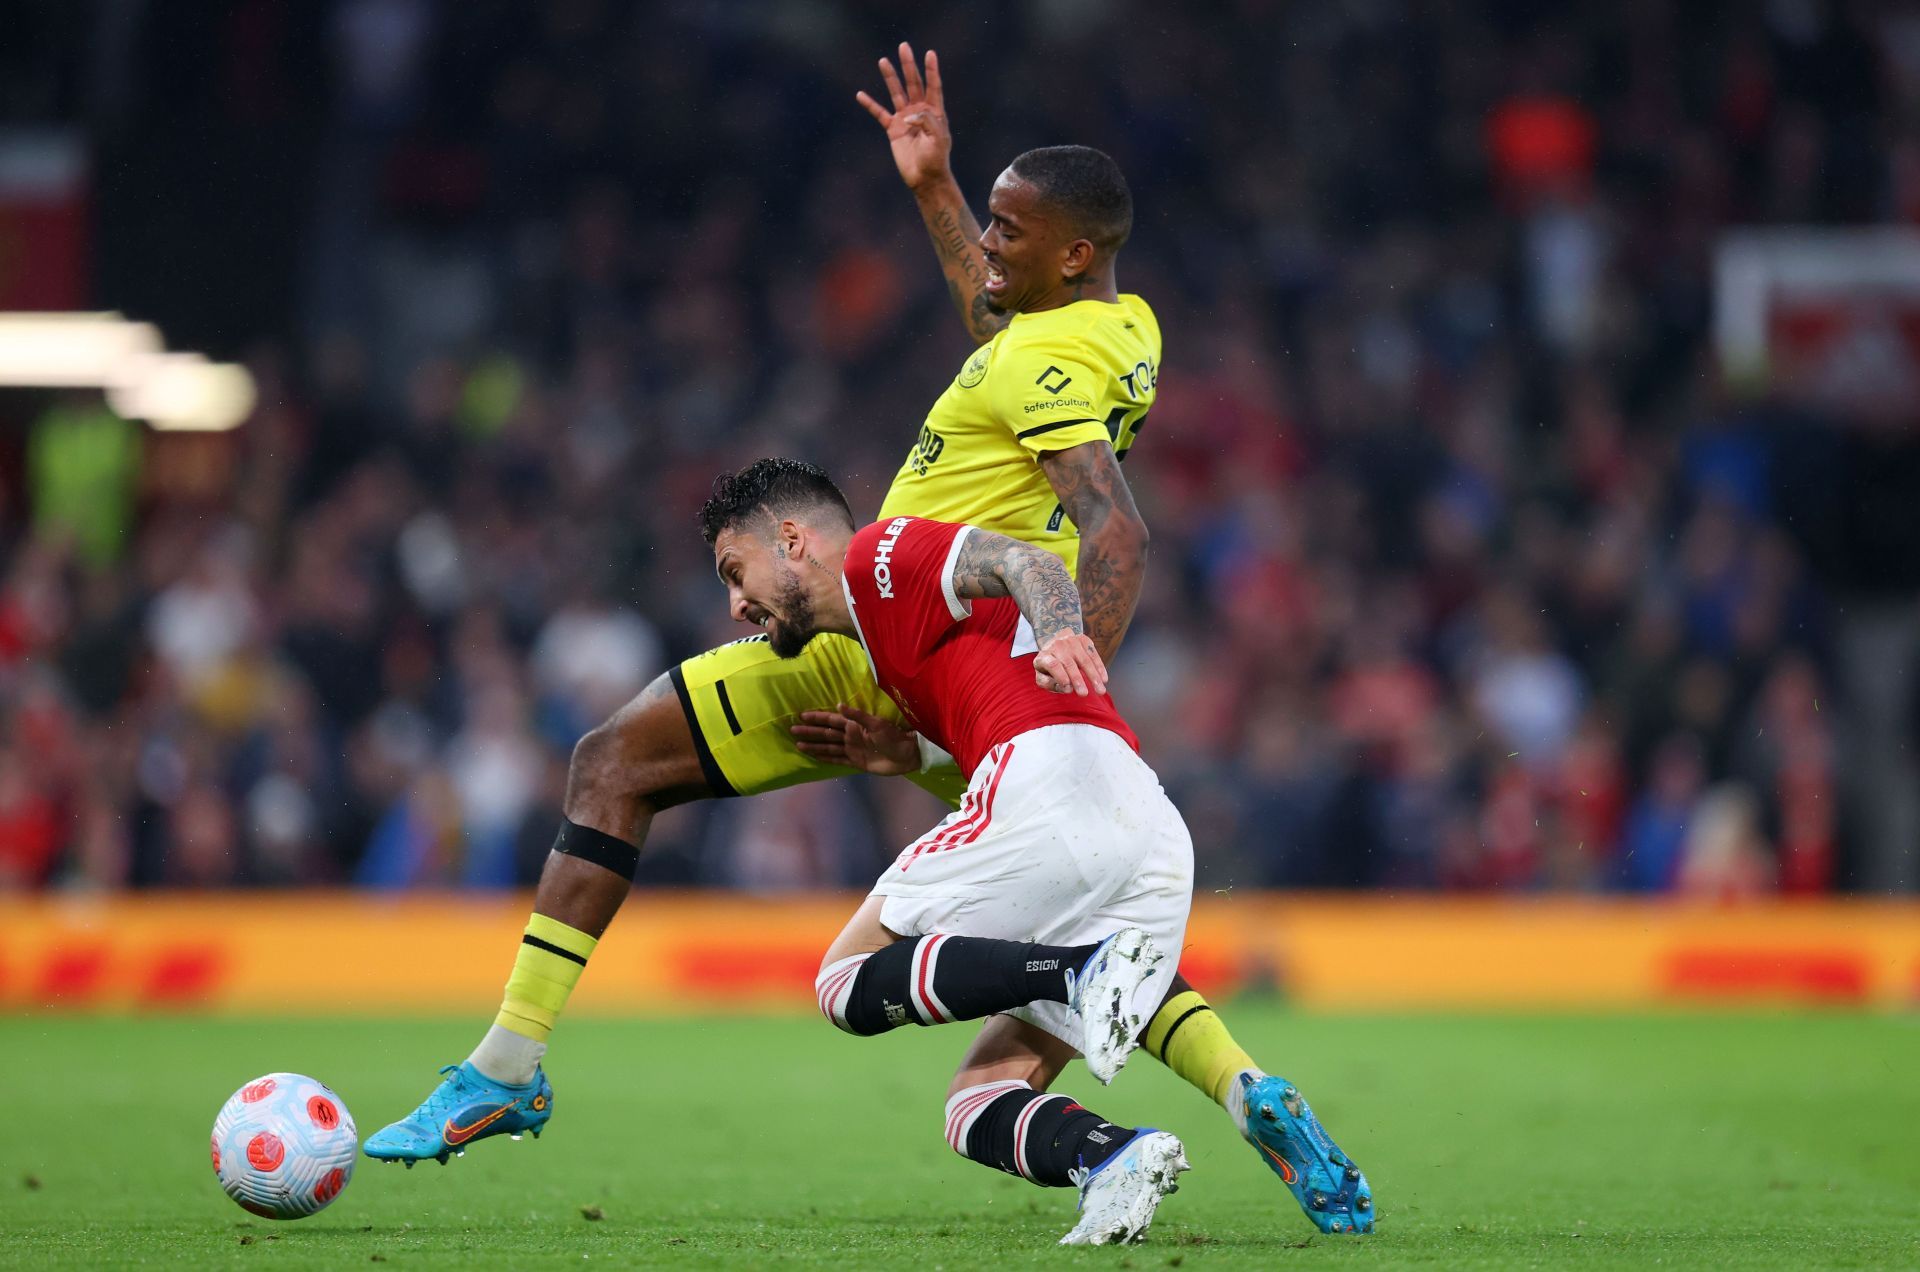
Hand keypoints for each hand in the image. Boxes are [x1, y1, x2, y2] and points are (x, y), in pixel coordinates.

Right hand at [792, 703, 919, 775]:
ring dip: (814, 745)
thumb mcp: (876, 724)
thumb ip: (857, 716)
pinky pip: (837, 759)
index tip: (802, 715)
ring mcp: (852, 749)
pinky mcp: (856, 762)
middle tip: (793, 730)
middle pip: (826, 733)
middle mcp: (851, 736)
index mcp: (855, 725)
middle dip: (810, 731)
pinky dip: (826, 758)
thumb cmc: (894, 737)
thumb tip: (837, 705)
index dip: (817, 717)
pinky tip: (815, 757)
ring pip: (828, 746)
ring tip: (798, 744)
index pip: (831, 719)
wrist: (907, 755)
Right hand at [855, 43, 952, 191]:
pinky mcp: (893, 129)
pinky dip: (870, 105)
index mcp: (935, 112)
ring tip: (883, 61)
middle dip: (908, 66)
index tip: (930, 53)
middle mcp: (919, 111)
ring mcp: (905, 119)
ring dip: (890, 77)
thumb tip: (909, 113)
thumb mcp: (938, 139)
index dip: (931, 70)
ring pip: (896, 93)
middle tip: (904, 47)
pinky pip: (879, 114)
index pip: (933, 86)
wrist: (925, 178)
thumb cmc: (936, 159)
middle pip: (913, 83)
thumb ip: (927, 121)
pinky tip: (860, 95)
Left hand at [1034, 632, 1108, 696]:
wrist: (1054, 642)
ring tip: (1100, 690)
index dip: (1060, 676)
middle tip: (1084, 694)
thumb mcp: (1042, 675)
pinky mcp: (1083, 639)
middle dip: (1077, 679)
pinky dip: (1099, 667)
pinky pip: (1093, 654)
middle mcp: (1057, 646)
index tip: (1069, 689)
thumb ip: (1049, 684)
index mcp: (1045, 656)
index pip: (1052, 665)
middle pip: (1069, 664)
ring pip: (1084, 659)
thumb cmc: (1048, 665)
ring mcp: (1071, 641)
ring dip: (1093, 676)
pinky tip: (1104, 679)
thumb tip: (1066, 689)